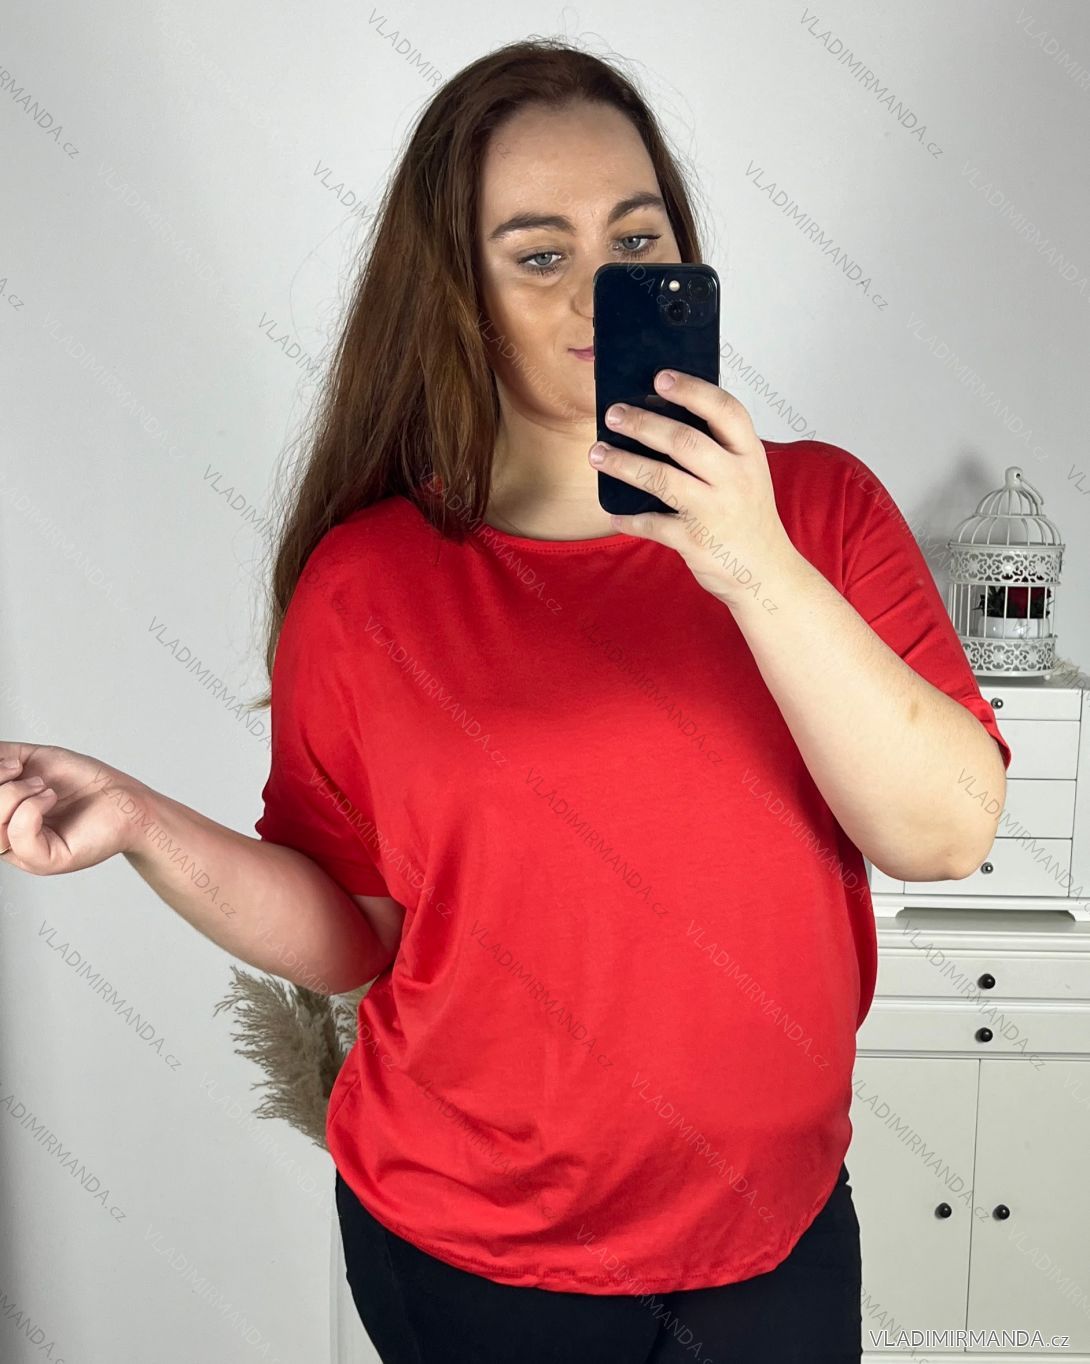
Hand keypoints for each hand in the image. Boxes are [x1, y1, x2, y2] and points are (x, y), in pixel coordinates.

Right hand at [0, 742, 143, 874]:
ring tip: (43, 787)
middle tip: (23, 773)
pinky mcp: (46, 861)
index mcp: (3, 820)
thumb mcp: (32, 761)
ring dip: (14, 794)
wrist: (125, 798)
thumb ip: (0, 759)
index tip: (10, 764)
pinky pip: (19, 837)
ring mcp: (25, 854)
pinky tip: (50, 798)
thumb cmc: (84, 784)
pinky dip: (31, 808)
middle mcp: (9, 840)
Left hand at [588, 369, 797, 608]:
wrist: (767, 573)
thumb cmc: (748, 518)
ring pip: (662, 479)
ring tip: (598, 453)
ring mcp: (715, 512)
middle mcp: (735, 479)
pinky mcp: (695, 542)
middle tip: (613, 414)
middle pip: (684, 441)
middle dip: (643, 424)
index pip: (725, 410)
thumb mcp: (747, 475)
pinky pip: (652, 524)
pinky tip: (613, 513)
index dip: (692, 390)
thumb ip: (718, 449)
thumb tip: (660, 415)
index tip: (660, 377)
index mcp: (749, 456)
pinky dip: (629, 519)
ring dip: (624, 464)